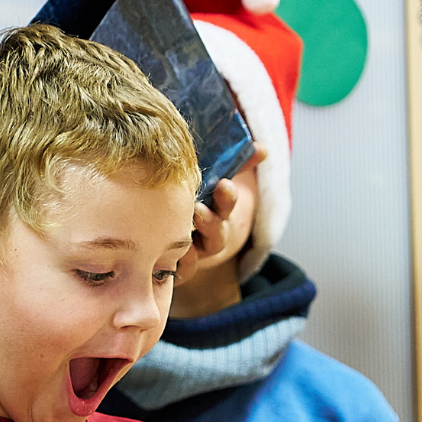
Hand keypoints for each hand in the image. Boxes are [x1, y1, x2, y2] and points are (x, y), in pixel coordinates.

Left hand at [178, 147, 263, 279]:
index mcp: (220, 211)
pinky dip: (172, 269)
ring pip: (196, 256)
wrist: (187, 231)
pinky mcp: (175, 267)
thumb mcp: (218, 179)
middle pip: (215, 232)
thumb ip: (241, 162)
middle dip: (210, 222)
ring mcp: (193, 253)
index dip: (227, 197)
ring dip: (189, 250)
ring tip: (180, 241)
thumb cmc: (202, 199)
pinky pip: (177, 273)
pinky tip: (159, 260)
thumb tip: (262, 148)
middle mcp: (208, 235)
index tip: (224, 185)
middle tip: (198, 211)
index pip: (227, 203)